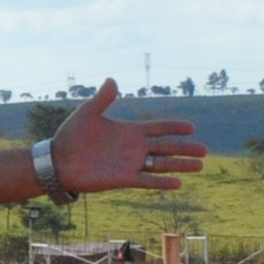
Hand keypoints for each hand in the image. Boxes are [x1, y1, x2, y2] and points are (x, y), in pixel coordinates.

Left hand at [48, 79, 206, 195]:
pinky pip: (147, 181)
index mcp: (129, 131)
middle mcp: (134, 148)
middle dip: (185, 148)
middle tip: (205, 150)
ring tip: (199, 166)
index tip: (191, 127)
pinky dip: (162, 183)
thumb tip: (112, 80)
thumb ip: (102, 99)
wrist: (59, 161)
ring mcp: (130, 164)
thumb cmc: (71, 135)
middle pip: (166, 147)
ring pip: (161, 165)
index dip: (174, 127)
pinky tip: (178, 184)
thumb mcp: (87, 113)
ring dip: (180, 165)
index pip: (158, 128)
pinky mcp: (123, 179)